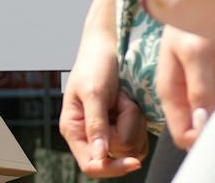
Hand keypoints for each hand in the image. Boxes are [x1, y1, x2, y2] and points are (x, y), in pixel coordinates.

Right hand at [59, 24, 146, 174]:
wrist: (107, 46)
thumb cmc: (94, 64)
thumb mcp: (94, 93)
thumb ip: (96, 125)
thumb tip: (99, 157)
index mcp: (74, 129)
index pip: (91, 165)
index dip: (112, 168)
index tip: (133, 161)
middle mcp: (90, 135)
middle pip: (118, 154)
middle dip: (126, 127)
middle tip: (120, 101)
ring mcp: (108, 132)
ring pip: (131, 147)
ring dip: (134, 121)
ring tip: (123, 99)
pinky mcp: (122, 127)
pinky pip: (140, 138)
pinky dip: (140, 121)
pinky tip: (129, 103)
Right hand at [155, 28, 214, 150]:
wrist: (208, 0)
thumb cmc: (196, 23)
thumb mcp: (197, 55)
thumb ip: (198, 91)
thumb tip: (200, 126)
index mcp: (171, 93)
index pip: (181, 135)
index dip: (199, 140)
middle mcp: (184, 96)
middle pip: (196, 132)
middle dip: (213, 136)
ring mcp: (201, 91)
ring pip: (211, 123)